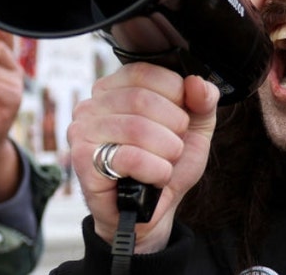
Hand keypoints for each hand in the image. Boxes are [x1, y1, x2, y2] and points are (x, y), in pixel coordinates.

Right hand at [66, 63, 218, 252]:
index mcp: (114, 88)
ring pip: (137, 128)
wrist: (148, 213)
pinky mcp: (83, 159)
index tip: (180, 119)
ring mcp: (82, 131)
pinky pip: (129, 157)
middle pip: (142, 99)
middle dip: (173, 128)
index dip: (175, 95)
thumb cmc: (164, 165)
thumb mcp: (194, 130)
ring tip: (165, 164)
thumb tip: (197, 83)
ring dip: (166, 152)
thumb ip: (203, 101)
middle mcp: (92, 104)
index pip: (144, 72)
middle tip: (174, 147)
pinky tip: (154, 178)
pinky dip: (155, 171)